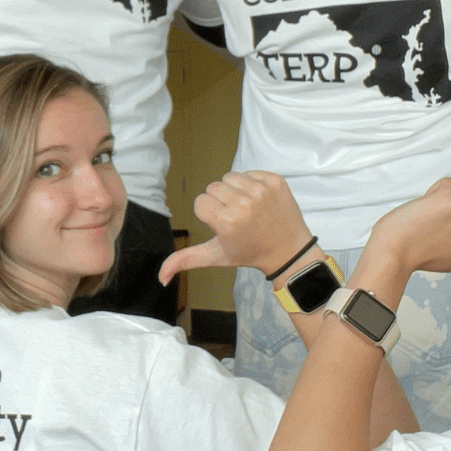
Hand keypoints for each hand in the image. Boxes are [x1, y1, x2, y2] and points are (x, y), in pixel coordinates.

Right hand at [157, 170, 311, 281]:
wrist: (289, 250)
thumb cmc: (250, 253)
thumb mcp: (216, 256)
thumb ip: (186, 260)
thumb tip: (160, 278)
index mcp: (226, 221)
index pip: (201, 202)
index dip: (210, 213)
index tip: (224, 225)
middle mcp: (243, 204)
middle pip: (214, 187)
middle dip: (221, 201)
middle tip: (237, 218)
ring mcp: (261, 190)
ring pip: (230, 176)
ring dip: (235, 190)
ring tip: (247, 208)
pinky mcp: (275, 181)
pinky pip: (250, 172)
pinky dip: (252, 184)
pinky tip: (260, 201)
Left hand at [364, 177, 450, 285]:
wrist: (395, 252)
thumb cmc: (418, 256)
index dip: (450, 224)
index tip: (439, 237)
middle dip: (445, 213)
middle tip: (430, 230)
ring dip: (436, 202)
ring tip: (425, 222)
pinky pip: (446, 183)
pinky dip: (432, 191)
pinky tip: (424, 209)